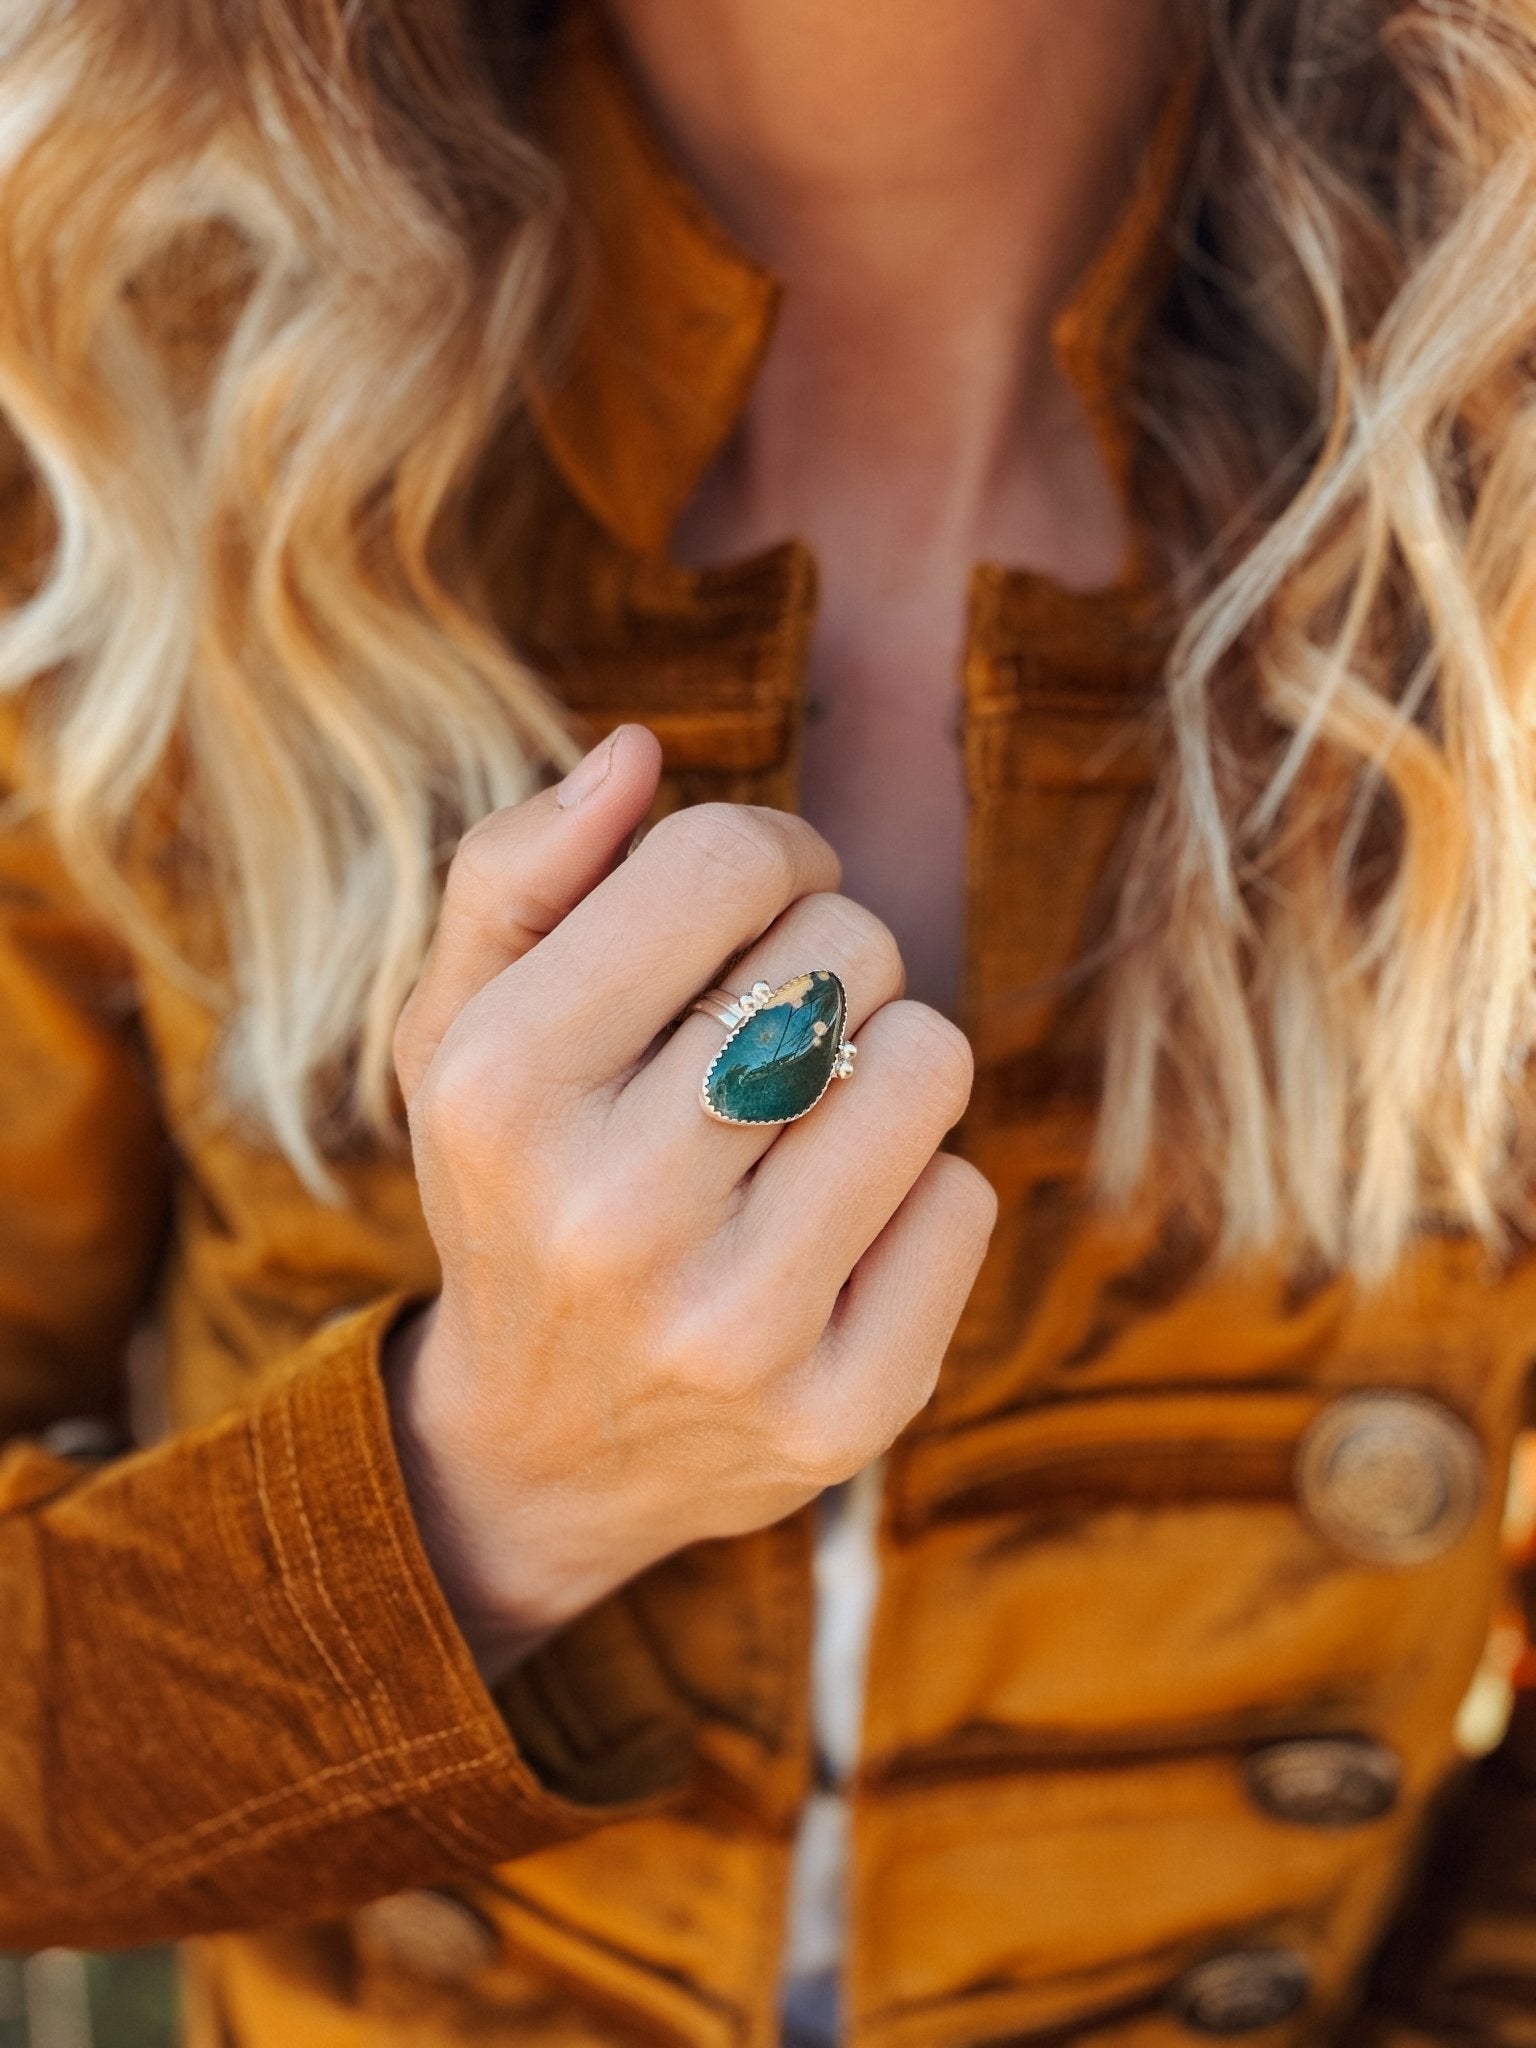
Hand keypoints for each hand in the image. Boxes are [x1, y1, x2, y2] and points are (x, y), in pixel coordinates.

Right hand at [385, 725, 996, 1677]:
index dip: (765, 851)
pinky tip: (833, 1233)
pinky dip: (915, 1187)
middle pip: (847, 948)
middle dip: (822, 960)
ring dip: (882, 1061)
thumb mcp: (458, 1029)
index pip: (728, 859)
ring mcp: (735, 1327)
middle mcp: (611, 1212)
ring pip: (927, 1060)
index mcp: (503, 1087)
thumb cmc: (517, 1190)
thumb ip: (519, 871)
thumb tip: (640, 751)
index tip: (750, 907)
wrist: (540, 1453)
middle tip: (764, 1034)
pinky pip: (966, 1195)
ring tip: (807, 1118)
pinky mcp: (844, 1412)